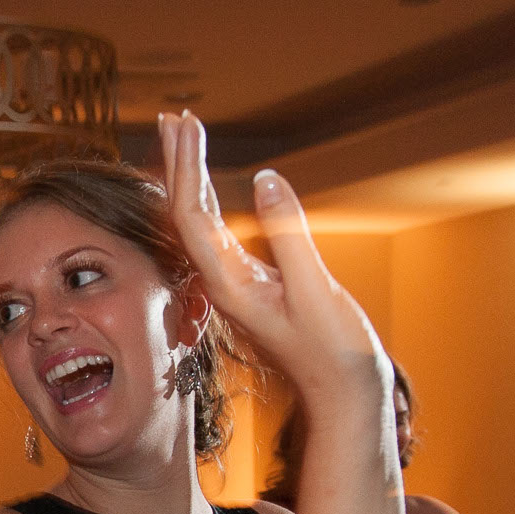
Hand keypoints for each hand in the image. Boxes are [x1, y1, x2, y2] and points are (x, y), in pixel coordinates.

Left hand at [161, 113, 386, 406]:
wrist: (342, 397)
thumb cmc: (335, 352)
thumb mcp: (317, 290)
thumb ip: (290, 235)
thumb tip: (267, 179)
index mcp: (231, 284)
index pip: (193, 215)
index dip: (186, 166)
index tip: (184, 124)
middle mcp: (224, 284)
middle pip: (187, 214)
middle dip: (179, 162)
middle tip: (171, 116)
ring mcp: (235, 286)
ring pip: (201, 224)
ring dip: (191, 178)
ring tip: (182, 137)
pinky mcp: (251, 287)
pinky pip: (218, 238)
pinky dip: (211, 203)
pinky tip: (209, 187)